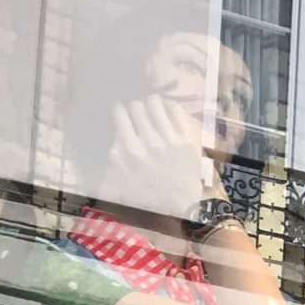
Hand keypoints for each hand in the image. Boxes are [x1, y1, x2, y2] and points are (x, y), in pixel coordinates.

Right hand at [106, 93, 212, 221]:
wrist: (184, 202)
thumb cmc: (153, 192)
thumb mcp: (127, 176)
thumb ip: (117, 153)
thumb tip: (116, 131)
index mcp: (132, 151)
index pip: (120, 115)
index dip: (119, 109)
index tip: (121, 109)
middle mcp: (149, 142)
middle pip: (136, 107)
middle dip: (135, 106)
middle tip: (139, 111)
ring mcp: (170, 139)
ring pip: (155, 104)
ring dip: (152, 102)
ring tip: (153, 106)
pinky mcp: (188, 139)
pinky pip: (176, 111)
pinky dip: (170, 106)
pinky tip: (168, 110)